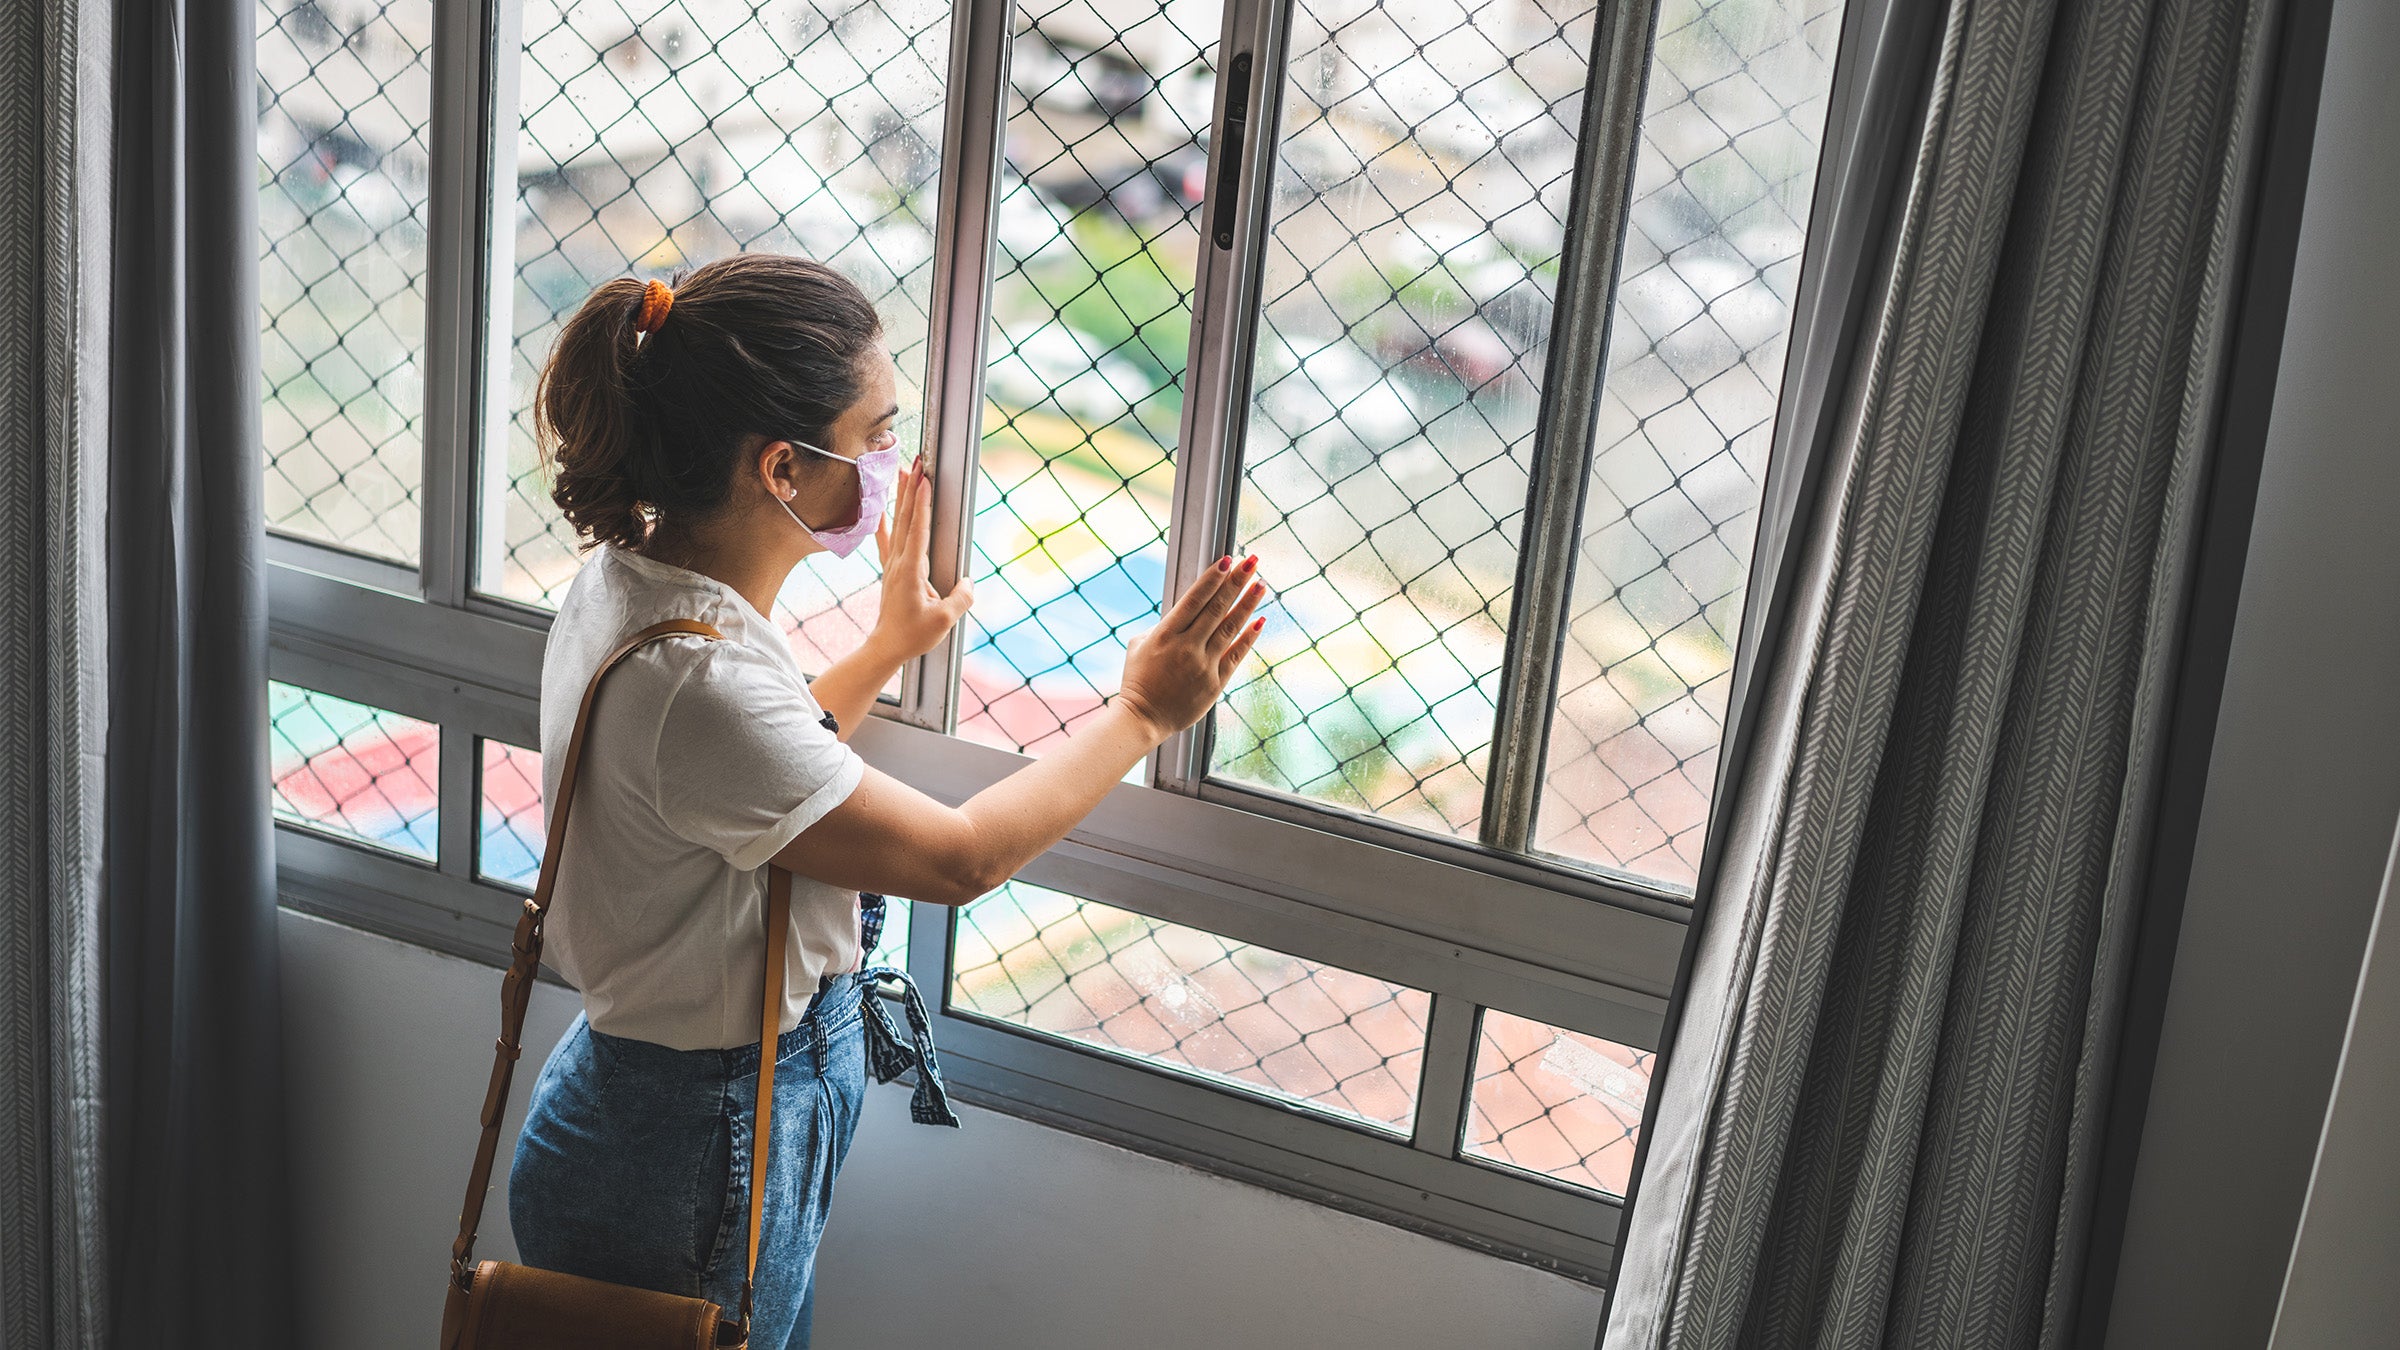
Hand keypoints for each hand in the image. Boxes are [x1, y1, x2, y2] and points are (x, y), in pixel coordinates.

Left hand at [868, 458, 973, 663]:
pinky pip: (886, 540)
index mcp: (911, 570)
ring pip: (897, 523)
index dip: (922, 503)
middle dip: (912, 488)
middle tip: (917, 462)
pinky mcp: (891, 571)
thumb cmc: (913, 635)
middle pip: (906, 518)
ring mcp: (893, 565)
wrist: (886, 647)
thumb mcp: (944, 620)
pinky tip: (882, 507)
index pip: (918, 529)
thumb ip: (961, 598)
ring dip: (901, 496)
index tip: (924, 479)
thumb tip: (969, 582)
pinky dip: (884, 521)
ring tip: (903, 471)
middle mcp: (899, 562)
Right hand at [1116, 555, 1266, 738]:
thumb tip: (1186, 613)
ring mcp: (1203, 666)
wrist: (1143, 719)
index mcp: (1165, 635)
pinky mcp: (1214, 683)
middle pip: (1216, 609)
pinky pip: (1236, 655)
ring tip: (1261, 584)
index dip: (1212, 579)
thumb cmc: (1138, 679)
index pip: (1193, 600)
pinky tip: (1261, 620)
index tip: (1227, 559)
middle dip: (1236, 582)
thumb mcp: (1140, 646)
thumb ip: (1163, 627)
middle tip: (1252, 561)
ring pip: (1230, 628)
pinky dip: (1249, 637)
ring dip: (1248, 605)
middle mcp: (1186, 648)